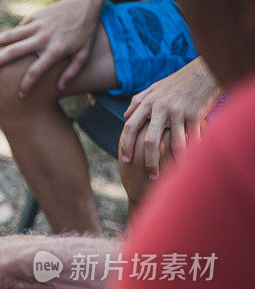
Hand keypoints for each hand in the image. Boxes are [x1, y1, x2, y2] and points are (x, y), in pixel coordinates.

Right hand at [0, 0, 103, 95]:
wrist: (84, 3)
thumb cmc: (85, 31)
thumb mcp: (83, 53)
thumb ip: (72, 71)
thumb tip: (60, 88)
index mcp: (55, 50)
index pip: (36, 72)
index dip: (26, 86)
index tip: (20, 96)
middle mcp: (43, 37)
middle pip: (16, 52)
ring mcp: (38, 25)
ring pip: (11, 35)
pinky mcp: (35, 16)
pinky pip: (19, 27)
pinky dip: (8, 35)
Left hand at [120, 58, 220, 177]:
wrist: (205, 70)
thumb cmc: (179, 80)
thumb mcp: (155, 87)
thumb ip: (139, 100)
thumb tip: (125, 115)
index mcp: (148, 102)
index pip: (130, 127)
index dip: (126, 145)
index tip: (126, 159)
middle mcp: (160, 108)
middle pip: (149, 141)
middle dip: (148, 161)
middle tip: (149, 176)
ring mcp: (178, 111)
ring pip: (172, 143)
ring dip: (172, 162)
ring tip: (172, 175)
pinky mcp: (195, 113)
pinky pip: (192, 138)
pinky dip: (192, 152)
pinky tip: (192, 163)